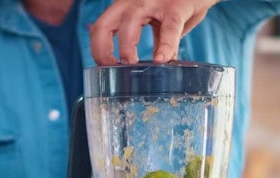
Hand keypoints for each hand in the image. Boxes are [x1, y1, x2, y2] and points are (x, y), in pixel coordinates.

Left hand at [90, 0, 218, 64]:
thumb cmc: (180, 2)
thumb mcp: (163, 20)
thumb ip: (160, 40)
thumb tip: (160, 66)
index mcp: (126, 6)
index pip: (100, 27)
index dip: (98, 49)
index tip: (104, 67)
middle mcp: (134, 1)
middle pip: (104, 25)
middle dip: (102, 50)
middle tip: (111, 69)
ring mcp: (154, 1)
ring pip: (130, 23)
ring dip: (126, 47)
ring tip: (131, 65)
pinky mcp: (177, 7)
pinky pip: (169, 29)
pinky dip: (164, 47)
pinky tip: (162, 60)